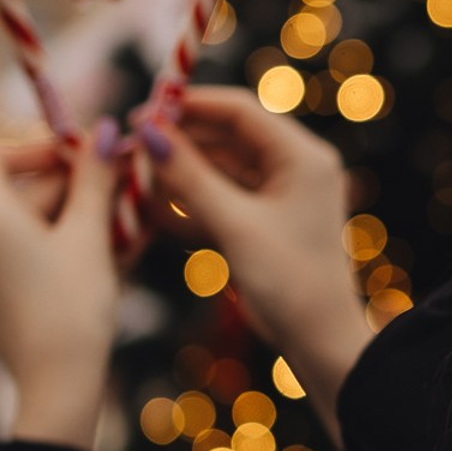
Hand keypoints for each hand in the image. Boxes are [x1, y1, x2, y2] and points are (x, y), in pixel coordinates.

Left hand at [0, 125, 121, 450]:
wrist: (58, 387)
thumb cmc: (72, 307)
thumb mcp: (90, 235)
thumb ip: (96, 178)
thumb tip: (108, 130)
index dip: (33, 147)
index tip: (80, 157)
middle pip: (22, 192)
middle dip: (76, 187)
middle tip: (127, 186)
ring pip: (35, 225)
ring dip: (82, 218)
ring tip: (133, 224)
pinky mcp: (0, 297)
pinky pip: (34, 254)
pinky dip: (70, 246)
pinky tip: (118, 252)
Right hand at [140, 89, 367, 442]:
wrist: (322, 344)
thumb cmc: (290, 282)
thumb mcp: (235, 226)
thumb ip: (190, 177)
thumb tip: (146, 131)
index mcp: (302, 156)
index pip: (239, 110)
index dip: (188, 106)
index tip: (140, 111)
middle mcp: (296, 166)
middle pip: (227, 135)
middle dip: (179, 139)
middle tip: (129, 143)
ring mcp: (281, 195)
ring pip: (221, 168)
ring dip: (181, 170)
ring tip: (134, 173)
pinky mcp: (266, 222)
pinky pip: (223, 197)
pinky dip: (192, 199)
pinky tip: (153, 204)